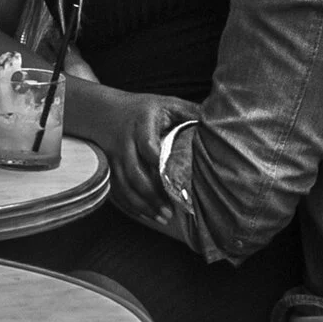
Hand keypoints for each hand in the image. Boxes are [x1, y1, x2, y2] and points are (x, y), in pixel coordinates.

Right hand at [69, 82, 193, 229]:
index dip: (159, 163)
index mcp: (142, 123)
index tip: (173, 178)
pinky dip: (129, 205)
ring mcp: (114, 157)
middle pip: (134, 172)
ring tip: (163, 218)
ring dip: (142, 204)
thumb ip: (189, 112)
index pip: (148, 145)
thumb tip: (219, 121)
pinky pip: (116, 190)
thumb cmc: (143, 108)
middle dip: (152, 194)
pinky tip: (145, 214)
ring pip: (124, 185)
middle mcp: (125, 141)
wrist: (103, 111)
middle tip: (171, 211)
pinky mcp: (108, 168)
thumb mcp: (166, 103)